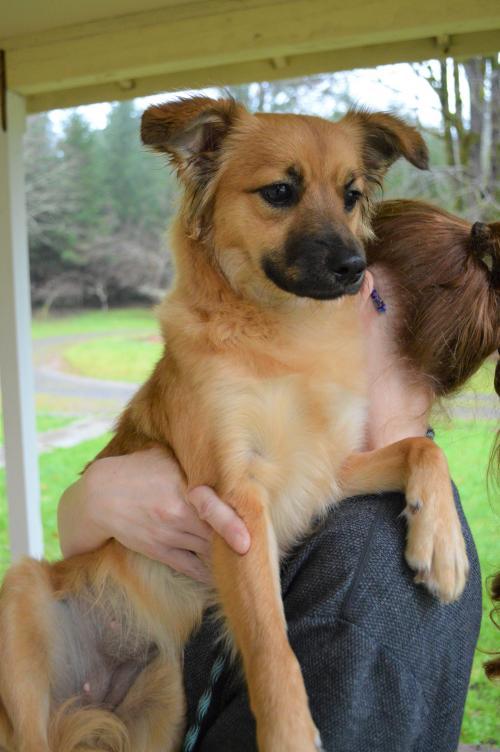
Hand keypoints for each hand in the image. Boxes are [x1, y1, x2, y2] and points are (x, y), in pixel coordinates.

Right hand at [58, 447, 249, 582]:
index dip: (231, 524)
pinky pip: (189, 567)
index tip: (248, 539)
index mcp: (182, 489)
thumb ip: (194, 463)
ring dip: (226, 559)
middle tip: (262, 551)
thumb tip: (226, 455)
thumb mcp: (165, 458)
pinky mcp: (160, 551)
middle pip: (214, 535)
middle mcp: (177, 515)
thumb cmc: (137, 471)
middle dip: (237, 543)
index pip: (212, 508)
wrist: (100, 497)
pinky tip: (222, 577)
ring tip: (248, 565)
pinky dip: (207, 574)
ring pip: (206, 553)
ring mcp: (168, 535)